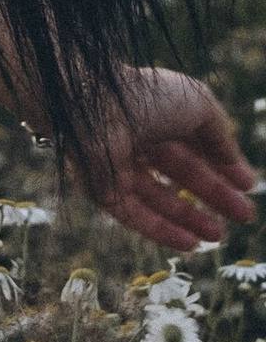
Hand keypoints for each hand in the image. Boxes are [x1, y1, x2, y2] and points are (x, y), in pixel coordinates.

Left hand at [78, 66, 254, 254]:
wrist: (94, 106)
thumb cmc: (148, 97)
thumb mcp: (200, 107)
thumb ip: (220, 137)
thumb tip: (236, 167)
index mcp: (158, 116)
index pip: (193, 146)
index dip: (222, 167)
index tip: (247, 187)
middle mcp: (138, 141)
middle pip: (180, 176)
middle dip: (213, 197)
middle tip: (244, 216)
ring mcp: (118, 167)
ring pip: (158, 200)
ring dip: (189, 219)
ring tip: (219, 236)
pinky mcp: (102, 191)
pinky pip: (135, 216)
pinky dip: (162, 231)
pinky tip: (191, 244)